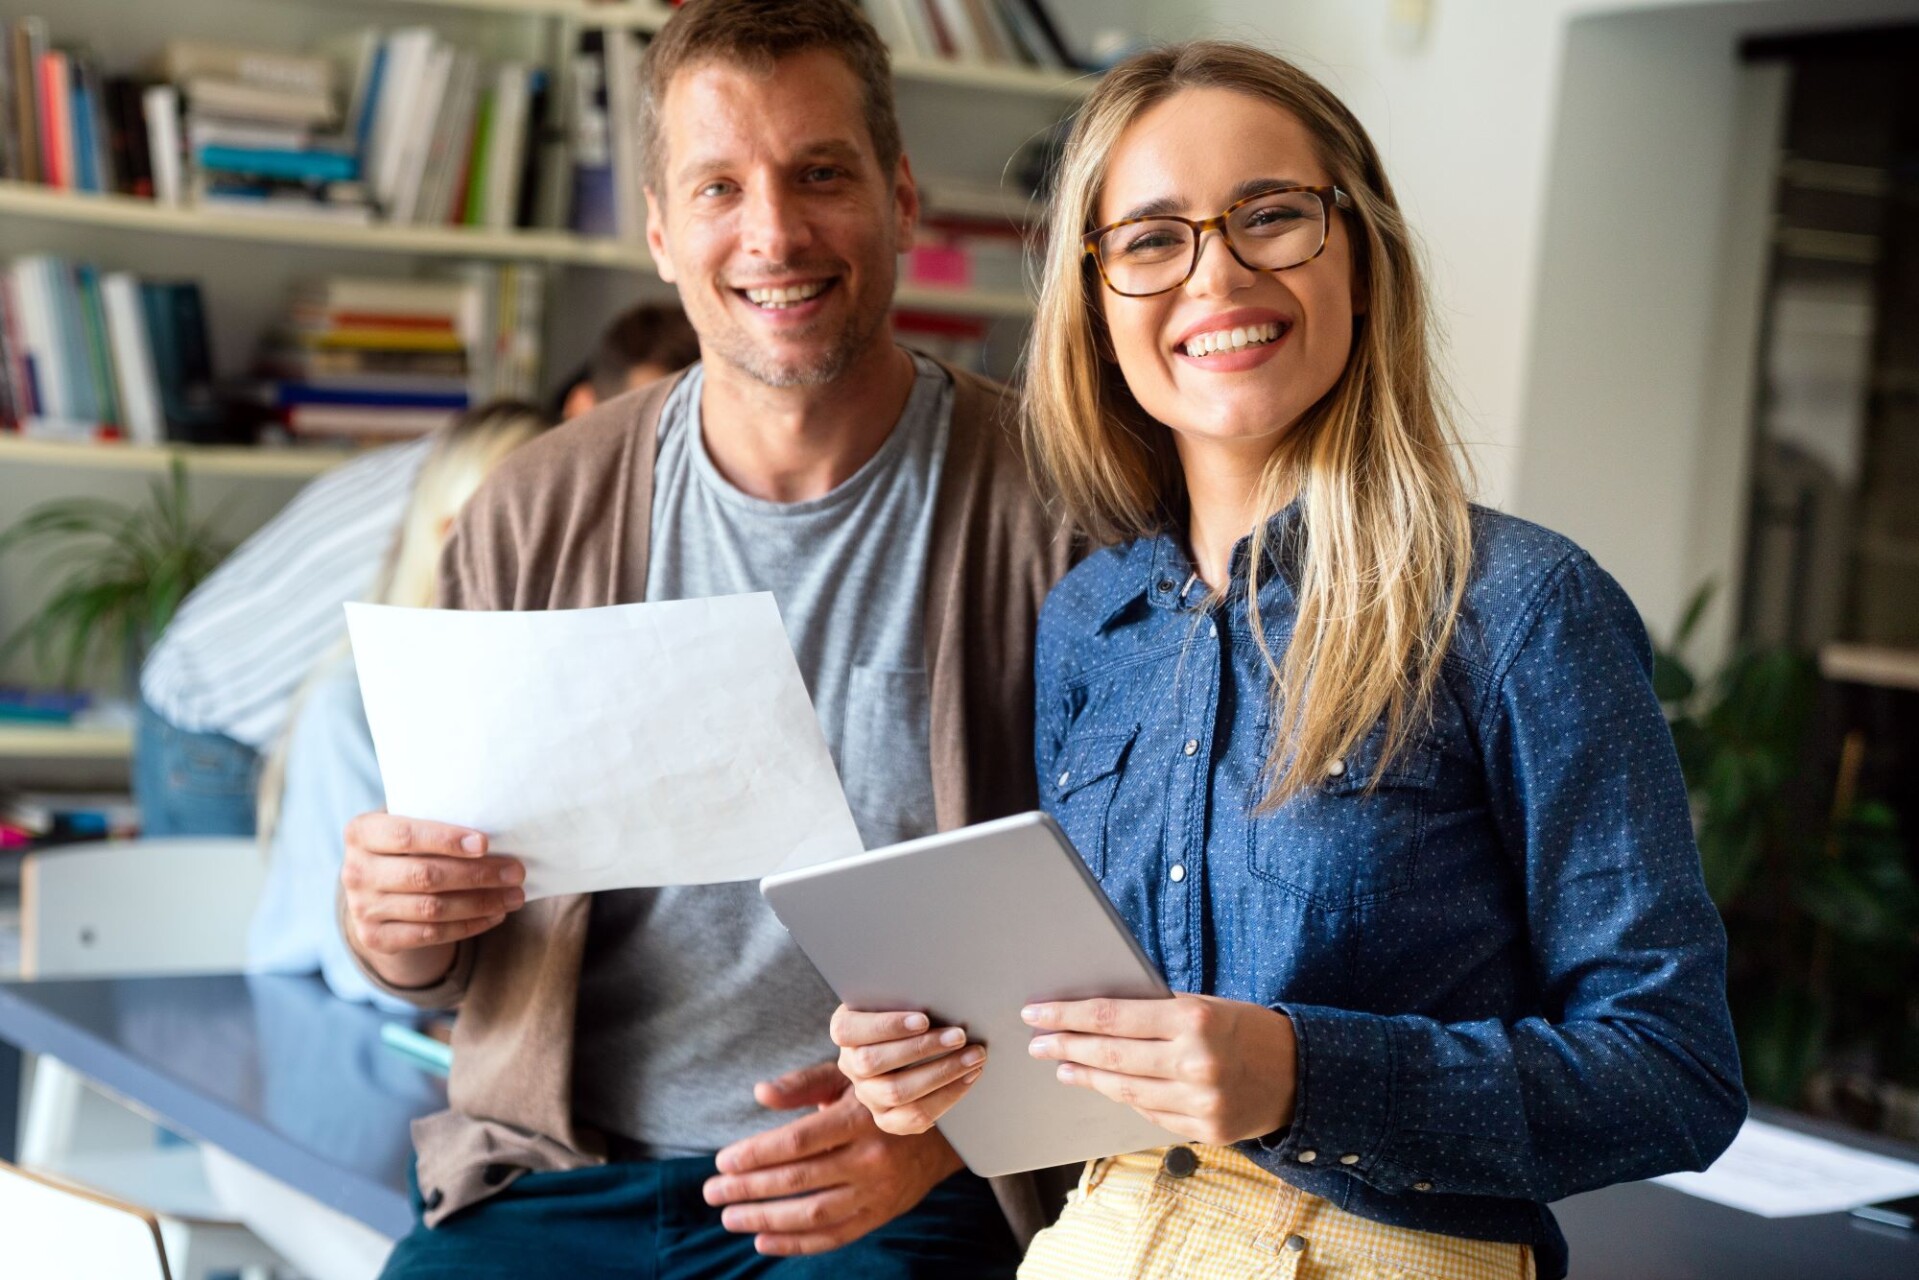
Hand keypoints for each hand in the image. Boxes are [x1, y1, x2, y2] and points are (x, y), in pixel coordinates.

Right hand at [341, 811, 526, 988]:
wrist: (377, 887)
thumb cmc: (409, 844)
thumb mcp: (411, 822)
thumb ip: (439, 820)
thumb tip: (500, 829)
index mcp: (361, 832)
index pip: (405, 835)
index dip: (445, 840)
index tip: (485, 844)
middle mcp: (354, 871)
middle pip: (424, 875)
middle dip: (477, 874)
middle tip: (516, 872)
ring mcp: (362, 908)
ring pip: (432, 909)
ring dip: (480, 903)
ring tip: (514, 896)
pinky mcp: (375, 937)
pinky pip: (430, 935)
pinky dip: (468, 926)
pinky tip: (495, 915)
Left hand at [703, 1060, 964, 1255]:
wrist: (944, 1129)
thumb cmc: (881, 1094)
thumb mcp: (848, 1077)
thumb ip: (803, 1084)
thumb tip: (760, 1093)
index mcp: (860, 1118)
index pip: (798, 1142)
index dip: (756, 1154)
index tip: (722, 1161)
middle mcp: (871, 1157)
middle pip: (799, 1180)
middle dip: (748, 1189)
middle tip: (711, 1192)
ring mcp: (878, 1192)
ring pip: (813, 1214)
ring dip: (765, 1219)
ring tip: (730, 1217)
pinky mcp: (880, 1215)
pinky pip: (833, 1236)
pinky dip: (795, 1243)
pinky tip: (763, 1240)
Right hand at [830, 1005, 986, 1134]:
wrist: (915, 1043)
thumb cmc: (910, 1009)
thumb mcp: (901, 997)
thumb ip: (907, 995)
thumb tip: (939, 993)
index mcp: (846, 1030)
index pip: (849, 1029)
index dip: (885, 1026)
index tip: (924, 1019)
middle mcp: (851, 1064)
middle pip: (874, 1062)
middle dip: (922, 1048)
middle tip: (960, 1036)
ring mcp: (867, 1094)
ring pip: (897, 1092)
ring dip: (941, 1073)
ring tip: (973, 1056)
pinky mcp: (887, 1118)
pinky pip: (913, 1118)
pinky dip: (946, 1097)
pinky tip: (969, 1077)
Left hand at [1024, 994, 1296, 1145]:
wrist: (1303, 1076)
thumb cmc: (1246, 1029)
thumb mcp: (1206, 1005)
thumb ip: (1158, 1012)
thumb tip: (1097, 1015)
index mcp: (1194, 1020)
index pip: (1113, 1017)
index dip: (1068, 1015)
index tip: (1036, 1011)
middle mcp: (1195, 1063)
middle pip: (1111, 1056)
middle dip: (1066, 1047)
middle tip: (1037, 1041)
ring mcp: (1199, 1103)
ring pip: (1124, 1091)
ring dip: (1087, 1077)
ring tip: (1062, 1065)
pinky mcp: (1204, 1131)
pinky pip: (1149, 1114)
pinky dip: (1123, 1097)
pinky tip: (1103, 1085)